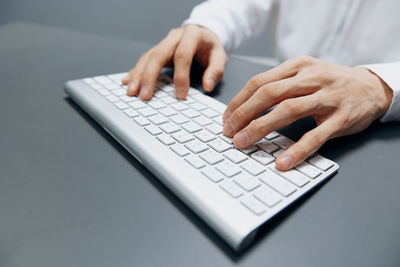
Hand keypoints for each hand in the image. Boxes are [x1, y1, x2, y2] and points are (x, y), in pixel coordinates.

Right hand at [122, 25, 226, 99]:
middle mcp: (174, 37)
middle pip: (158, 55)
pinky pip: (144, 60)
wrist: (203, 35)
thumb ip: (216, 71)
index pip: (182, 55)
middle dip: (150, 77)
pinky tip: (127, 81)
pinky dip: (135, 72)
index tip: (181, 95)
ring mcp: (164, 42)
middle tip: (145, 95)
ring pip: (147, 57)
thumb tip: (208, 85)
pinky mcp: (157, 50)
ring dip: (138, 75)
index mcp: (192, 35)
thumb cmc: (210, 48)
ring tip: (132, 92)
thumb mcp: (220, 57)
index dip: (181, 76)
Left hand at [222, 55, 392, 170]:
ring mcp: (327, 97)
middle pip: (268, 94)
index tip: (226, 118)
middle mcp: (311, 78)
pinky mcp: (341, 118)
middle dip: (243, 114)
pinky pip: (316, 136)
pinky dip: (297, 150)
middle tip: (228, 132)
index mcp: (298, 66)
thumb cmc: (332, 83)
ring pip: (288, 110)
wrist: (372, 87)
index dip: (238, 102)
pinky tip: (282, 161)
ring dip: (261, 128)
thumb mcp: (305, 73)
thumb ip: (279, 85)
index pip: (259, 82)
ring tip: (243, 143)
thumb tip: (245, 107)